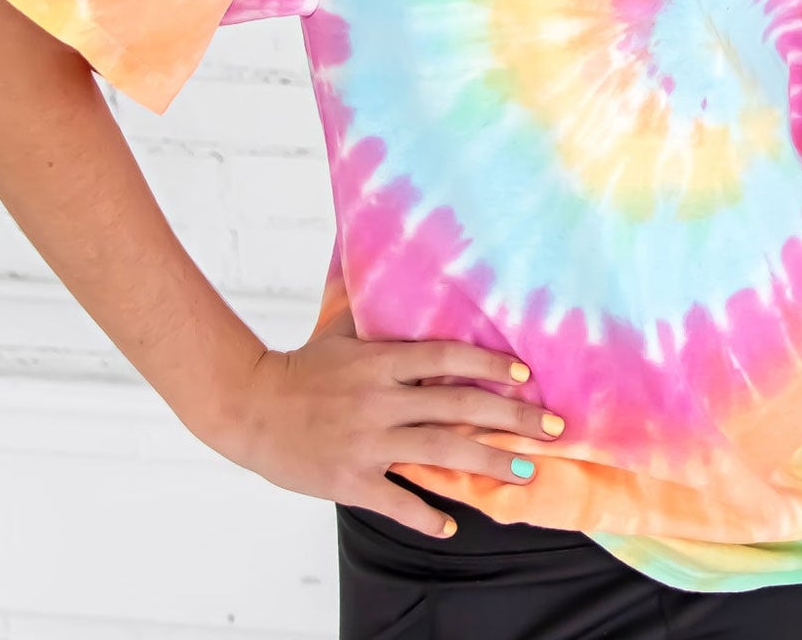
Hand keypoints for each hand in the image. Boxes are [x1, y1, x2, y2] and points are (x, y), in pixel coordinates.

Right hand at [209, 326, 560, 536]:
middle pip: (460, 406)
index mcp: (383, 361)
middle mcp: (381, 399)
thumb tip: (406, 275)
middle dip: (513, 418)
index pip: (449, 357)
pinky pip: (395, 501)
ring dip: (489, 463)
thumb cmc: (302, 367)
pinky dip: (426, 515)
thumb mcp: (344, 333)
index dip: (490, 365)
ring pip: (441, 452)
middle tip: (553, 428)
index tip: (526, 376)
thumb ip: (381, 317)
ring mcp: (366, 442)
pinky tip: (453, 525)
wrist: (248, 407)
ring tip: (526, 472)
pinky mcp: (348, 480)